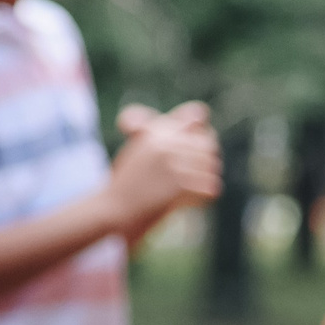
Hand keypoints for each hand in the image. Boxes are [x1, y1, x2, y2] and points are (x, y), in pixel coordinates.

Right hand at [107, 100, 220, 239]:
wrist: (112, 211)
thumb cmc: (127, 183)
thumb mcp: (141, 148)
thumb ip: (167, 130)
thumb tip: (200, 113)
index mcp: (154, 130)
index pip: (197, 117)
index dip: (199, 136)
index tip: (192, 152)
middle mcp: (164, 143)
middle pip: (209, 145)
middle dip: (204, 162)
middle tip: (189, 178)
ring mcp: (173, 163)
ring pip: (212, 168)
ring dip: (203, 182)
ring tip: (183, 192)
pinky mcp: (179, 185)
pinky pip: (211, 189)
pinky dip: (201, 199)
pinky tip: (182, 203)